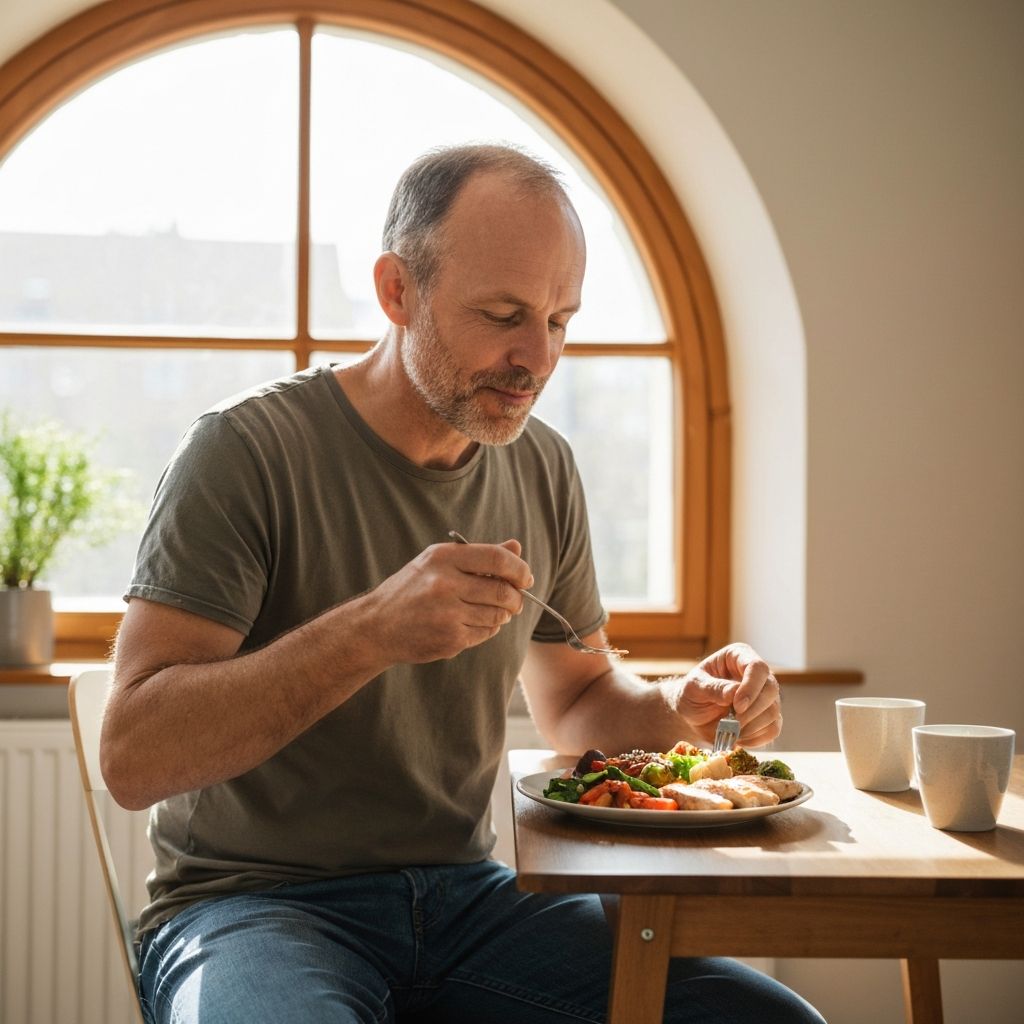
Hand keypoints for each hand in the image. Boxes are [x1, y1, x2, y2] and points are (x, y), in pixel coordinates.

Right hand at [363, 539, 530, 663]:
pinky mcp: (451, 639)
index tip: (525, 577)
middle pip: (503, 591)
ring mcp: (448, 614)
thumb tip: (516, 545)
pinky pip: (486, 633)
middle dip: (517, 597)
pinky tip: (471, 623)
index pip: (497, 558)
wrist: (376, 627)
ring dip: (502, 614)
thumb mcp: (439, 562)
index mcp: (443, 557)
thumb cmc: (412, 589)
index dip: (519, 568)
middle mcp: (445, 584)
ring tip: (490, 610)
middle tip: (516, 599)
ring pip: (498, 615)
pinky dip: (487, 628)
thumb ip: (479, 555)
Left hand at [676, 642, 780, 747]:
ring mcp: (765, 696)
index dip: (751, 687)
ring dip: (752, 727)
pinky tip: (738, 738)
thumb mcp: (694, 687)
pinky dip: (756, 738)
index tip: (737, 706)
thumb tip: (733, 692)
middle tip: (732, 722)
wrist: (693, 714)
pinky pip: (773, 729)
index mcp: (739, 656)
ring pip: (773, 711)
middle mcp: (757, 674)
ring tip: (731, 731)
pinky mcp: (767, 717)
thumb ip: (713, 688)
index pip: (757, 667)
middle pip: (771, 689)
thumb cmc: (692, 694)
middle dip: (752, 710)